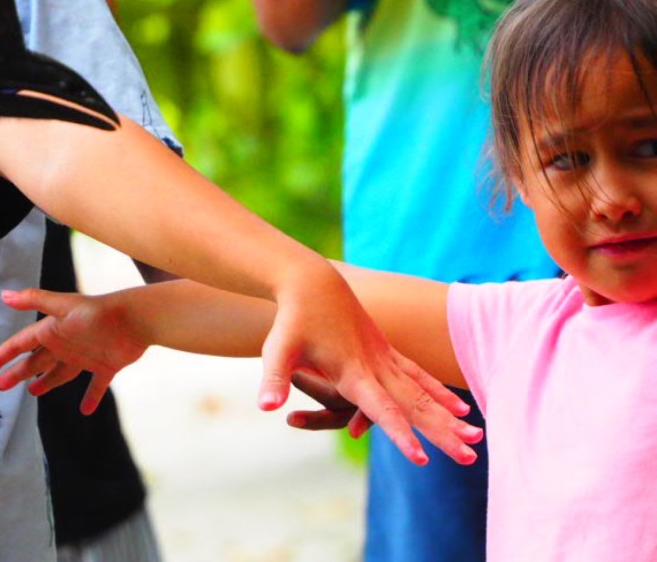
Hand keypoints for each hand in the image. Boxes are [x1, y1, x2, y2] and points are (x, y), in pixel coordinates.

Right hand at [0, 287, 145, 414]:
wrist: (134, 319)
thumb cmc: (97, 312)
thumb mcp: (62, 306)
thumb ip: (33, 300)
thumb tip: (4, 295)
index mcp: (51, 330)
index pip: (19, 345)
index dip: (1, 356)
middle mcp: (65, 344)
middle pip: (36, 361)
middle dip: (18, 372)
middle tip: (1, 386)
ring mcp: (85, 356)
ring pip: (60, 373)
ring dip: (47, 382)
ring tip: (34, 392)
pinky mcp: (105, 366)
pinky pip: (95, 386)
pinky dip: (90, 398)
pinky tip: (85, 411)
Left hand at [261, 265, 479, 465]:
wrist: (312, 282)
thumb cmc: (293, 319)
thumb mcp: (278, 349)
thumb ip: (275, 379)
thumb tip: (265, 407)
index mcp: (353, 372)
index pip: (381, 410)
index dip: (400, 434)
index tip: (421, 458)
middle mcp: (375, 367)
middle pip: (414, 406)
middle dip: (442, 433)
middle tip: (470, 457)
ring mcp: (384, 358)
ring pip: (423, 392)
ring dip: (448, 416)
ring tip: (476, 437)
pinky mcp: (385, 352)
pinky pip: (418, 377)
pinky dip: (438, 394)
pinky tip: (458, 409)